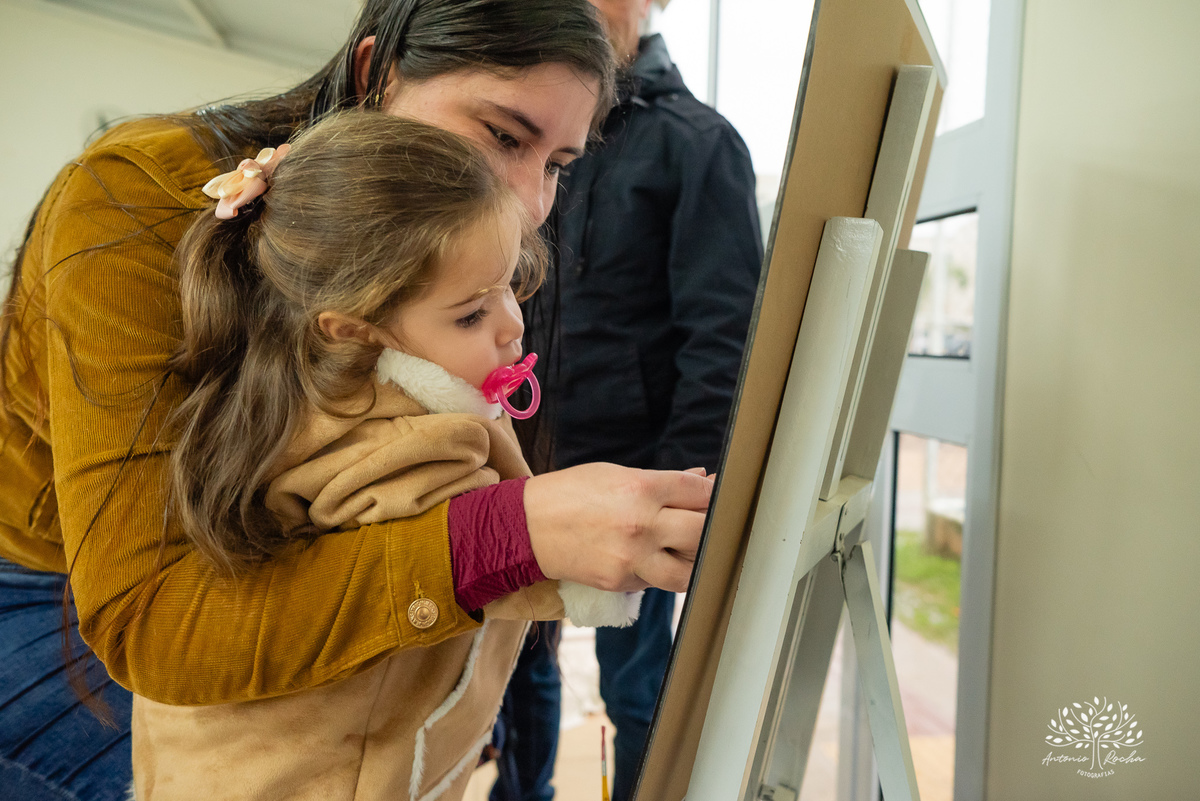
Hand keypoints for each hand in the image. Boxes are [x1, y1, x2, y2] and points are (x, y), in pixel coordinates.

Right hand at [523, 463, 712, 592]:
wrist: (527, 526)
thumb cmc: (571, 494)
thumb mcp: (616, 475)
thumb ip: (664, 481)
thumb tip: (702, 479)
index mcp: (641, 488)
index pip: (698, 492)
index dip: (715, 493)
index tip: (718, 495)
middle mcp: (640, 524)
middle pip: (702, 531)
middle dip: (711, 526)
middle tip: (709, 522)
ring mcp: (631, 557)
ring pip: (689, 570)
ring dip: (694, 560)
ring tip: (687, 548)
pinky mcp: (621, 581)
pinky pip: (657, 582)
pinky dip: (663, 571)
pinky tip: (656, 558)